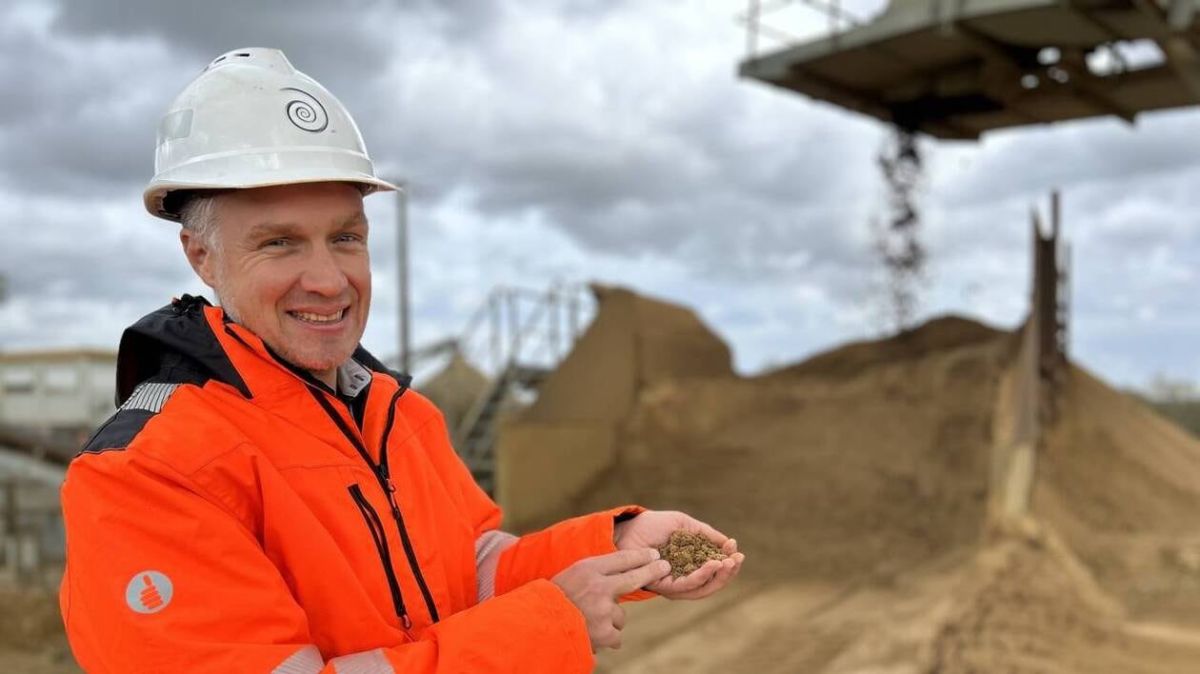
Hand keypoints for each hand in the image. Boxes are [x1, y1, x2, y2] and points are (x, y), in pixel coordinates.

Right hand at [551, 548, 670, 650]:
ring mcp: (602, 610)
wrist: (538, 624)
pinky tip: (592, 634)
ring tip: (588, 620)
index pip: (621, 558)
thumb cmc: (553, 598)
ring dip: (610, 619)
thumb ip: (594, 573)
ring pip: (620, 615)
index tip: (654, 554)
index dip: (640, 556)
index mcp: (587, 570)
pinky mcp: (604, 632)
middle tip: (663, 566)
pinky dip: (607, 637)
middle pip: (633, 578)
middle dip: (651, 571)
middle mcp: (598, 587)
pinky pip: (616, 634)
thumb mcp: (570, 575)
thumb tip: (621, 569)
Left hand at [613, 510, 744, 600]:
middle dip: (729, 572)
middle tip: (738, 559)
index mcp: (691, 563)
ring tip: (727, 563)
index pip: (716, 567)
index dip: (729, 559)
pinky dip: (702, 576)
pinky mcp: (664, 587)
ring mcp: (675, 583)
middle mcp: (684, 576)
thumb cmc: (654, 525)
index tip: (736, 547)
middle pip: (713, 582)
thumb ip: (706, 534)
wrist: (629, 528)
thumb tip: (728, 542)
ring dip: (718, 576)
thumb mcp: (685, 525)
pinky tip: (711, 564)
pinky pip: (687, 586)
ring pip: (703, 588)